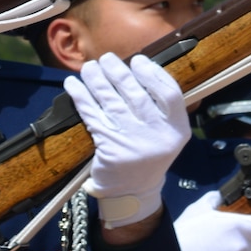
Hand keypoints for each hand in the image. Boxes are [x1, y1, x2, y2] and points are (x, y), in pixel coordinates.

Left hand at [67, 54, 190, 227]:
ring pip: (112, 102)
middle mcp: (158, 136)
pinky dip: (81, 98)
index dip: (153, 74)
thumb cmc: (148, 154)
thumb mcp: (165, 134)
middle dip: (119, 72)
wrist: (134, 192)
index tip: (138, 60)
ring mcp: (134, 143)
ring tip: (89, 68)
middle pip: (137, 95)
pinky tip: (72, 85)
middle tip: (107, 59)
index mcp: (177, 130)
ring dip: (97, 81)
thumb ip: (158, 107)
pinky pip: (93, 116)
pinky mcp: (110, 149)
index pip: (169, 94)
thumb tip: (134, 67)